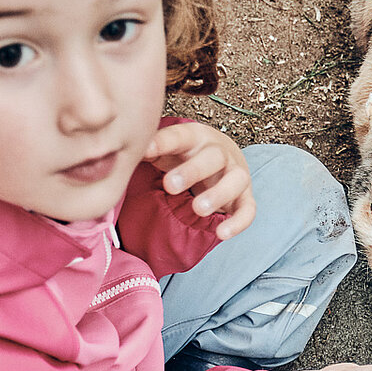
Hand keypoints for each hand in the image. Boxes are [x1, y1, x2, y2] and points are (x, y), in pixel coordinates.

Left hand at [144, 122, 255, 238]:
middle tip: (170, 186)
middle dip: (192, 171)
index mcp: (196, 138)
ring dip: (218, 194)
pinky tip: (221, 234)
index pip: (181, 136)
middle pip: (212, 157)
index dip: (164, 142)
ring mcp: (236, 174)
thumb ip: (150, 149)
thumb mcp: (168, 148)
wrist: (222, 158)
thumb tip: (123, 153)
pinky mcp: (245, 197)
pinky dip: (238, 222)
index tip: (145, 151)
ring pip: (235, 180)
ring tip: (198, 210)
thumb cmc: (186, 155)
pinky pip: (248, 209)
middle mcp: (220, 153)